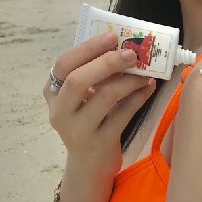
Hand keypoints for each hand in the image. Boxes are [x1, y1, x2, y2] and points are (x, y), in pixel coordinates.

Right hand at [43, 31, 156, 180]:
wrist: (90, 165)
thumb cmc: (89, 120)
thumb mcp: (83, 97)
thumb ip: (94, 73)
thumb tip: (124, 44)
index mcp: (53, 93)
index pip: (64, 64)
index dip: (88, 48)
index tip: (111, 36)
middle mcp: (60, 112)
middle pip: (78, 80)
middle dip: (107, 62)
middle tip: (131, 53)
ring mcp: (78, 130)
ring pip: (104, 97)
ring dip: (129, 80)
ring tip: (145, 73)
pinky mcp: (99, 143)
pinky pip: (123, 114)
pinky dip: (138, 97)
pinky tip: (148, 88)